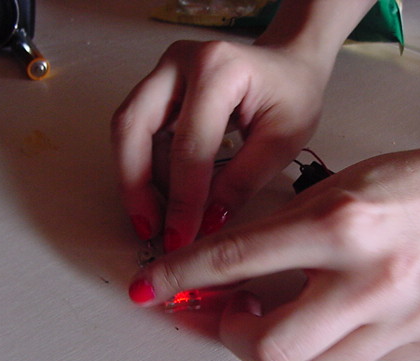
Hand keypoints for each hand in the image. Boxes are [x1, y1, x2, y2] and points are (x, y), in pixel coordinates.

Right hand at [111, 39, 330, 251]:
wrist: (288, 64)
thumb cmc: (291, 95)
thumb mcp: (281, 143)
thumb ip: (242, 182)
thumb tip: (206, 222)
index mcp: (217, 69)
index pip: (189, 146)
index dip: (183, 199)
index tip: (181, 238)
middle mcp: (179, 62)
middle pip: (132, 127)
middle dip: (135, 185)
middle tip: (149, 228)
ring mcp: (163, 73)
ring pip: (128, 131)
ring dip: (138, 180)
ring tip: (160, 218)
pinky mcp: (157, 89)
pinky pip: (138, 132)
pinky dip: (146, 168)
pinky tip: (165, 196)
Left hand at [127, 126, 419, 360]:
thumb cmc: (399, 184)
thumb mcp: (324, 192)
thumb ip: (273, 238)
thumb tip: (220, 279)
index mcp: (338, 224)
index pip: (235, 259)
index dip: (182, 277)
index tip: (154, 290)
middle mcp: (372, 276)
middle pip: (270, 347)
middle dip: (231, 336)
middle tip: (228, 315)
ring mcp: (405, 316)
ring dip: (287, 343)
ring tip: (291, 311)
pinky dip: (337, 343)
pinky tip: (343, 315)